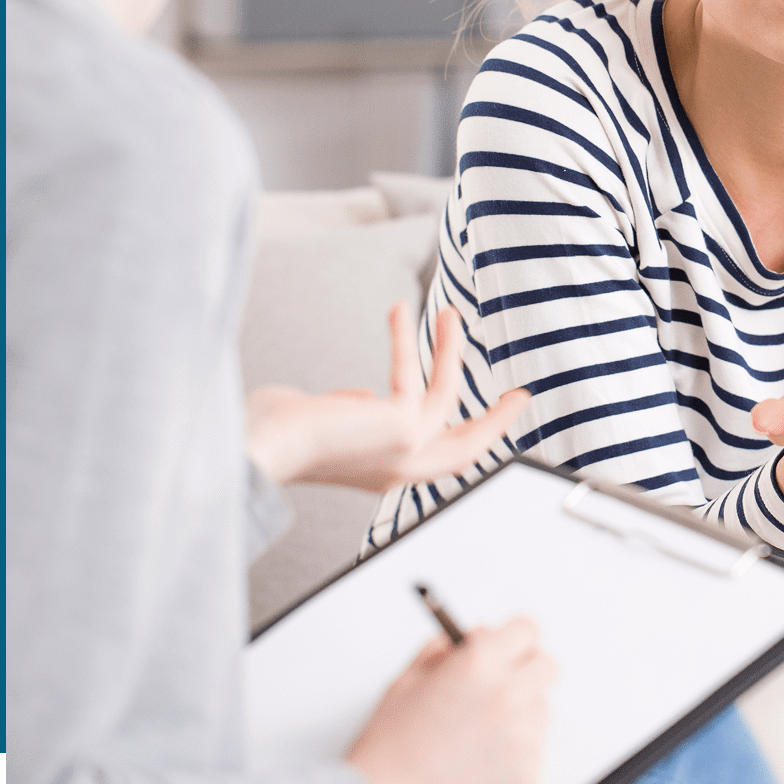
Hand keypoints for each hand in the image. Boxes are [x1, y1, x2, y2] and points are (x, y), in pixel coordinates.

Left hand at [245, 302, 529, 490]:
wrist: (263, 444)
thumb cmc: (273, 433)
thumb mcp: (325, 422)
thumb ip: (351, 409)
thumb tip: (367, 395)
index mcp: (381, 472)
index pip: (434, 458)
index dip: (460, 434)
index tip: (472, 411)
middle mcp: (400, 470)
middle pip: (467, 451)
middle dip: (497, 421)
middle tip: (519, 396)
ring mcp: (407, 452)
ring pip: (450, 402)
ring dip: (452, 353)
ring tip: (450, 312)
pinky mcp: (407, 428)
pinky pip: (425, 376)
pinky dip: (420, 342)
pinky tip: (401, 311)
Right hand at [348, 617, 557, 783]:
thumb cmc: (391, 745)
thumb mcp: (411, 677)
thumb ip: (449, 647)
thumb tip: (478, 637)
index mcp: (480, 664)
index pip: (528, 630)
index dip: (514, 637)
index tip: (507, 645)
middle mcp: (508, 696)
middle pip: (546, 666)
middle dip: (525, 668)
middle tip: (500, 681)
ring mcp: (521, 739)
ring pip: (541, 707)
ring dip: (522, 709)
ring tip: (482, 727)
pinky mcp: (526, 775)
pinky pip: (535, 747)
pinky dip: (516, 748)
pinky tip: (483, 755)